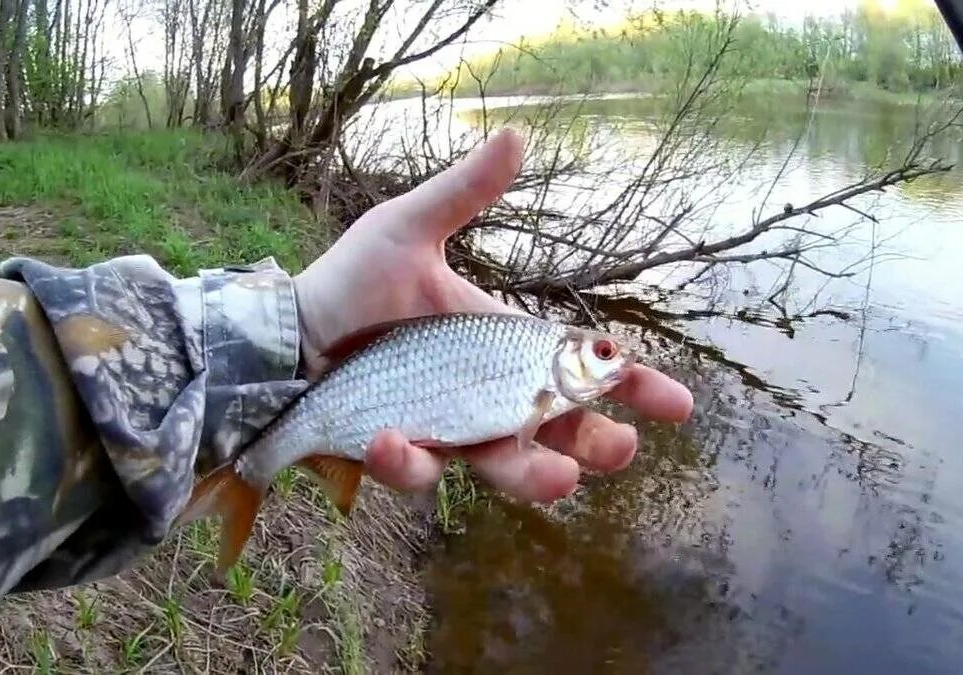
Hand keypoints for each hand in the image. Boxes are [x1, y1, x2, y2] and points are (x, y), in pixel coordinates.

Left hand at [292, 128, 692, 502]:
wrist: (286, 329)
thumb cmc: (351, 282)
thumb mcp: (408, 229)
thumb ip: (462, 194)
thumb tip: (516, 135)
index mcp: (499, 344)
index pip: (577, 367)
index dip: (630, 385)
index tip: (677, 403)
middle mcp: (483, 394)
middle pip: (557, 432)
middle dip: (595, 445)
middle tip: (620, 448)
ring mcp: (445, 427)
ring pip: (501, 468)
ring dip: (531, 476)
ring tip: (558, 480)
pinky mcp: (398, 450)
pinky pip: (414, 467)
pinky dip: (407, 458)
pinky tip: (392, 435)